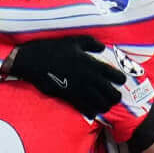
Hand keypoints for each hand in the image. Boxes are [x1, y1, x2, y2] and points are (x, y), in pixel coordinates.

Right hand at [6, 36, 125, 114]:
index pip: (117, 77)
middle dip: (116, 96)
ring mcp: (81, 90)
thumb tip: (103, 48)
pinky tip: (92, 110)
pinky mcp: (70, 98)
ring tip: (104, 103)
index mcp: (93, 65)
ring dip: (105, 105)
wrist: (32, 61)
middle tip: (114, 94)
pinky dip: (92, 111)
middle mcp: (90, 80)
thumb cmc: (53, 49)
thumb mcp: (73, 41)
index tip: (119, 80)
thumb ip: (91, 43)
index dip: (121, 80)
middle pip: (113, 95)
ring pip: (102, 105)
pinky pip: (87, 110)